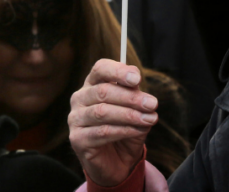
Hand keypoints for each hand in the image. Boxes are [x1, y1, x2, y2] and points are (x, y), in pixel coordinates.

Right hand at [69, 60, 157, 186]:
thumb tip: (137, 84)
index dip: (118, 71)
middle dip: (131, 98)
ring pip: (102, 112)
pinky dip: (124, 130)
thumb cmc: (126, 127)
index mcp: (93, 84)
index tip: (137, 79)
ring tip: (150, 119)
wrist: (118, 160)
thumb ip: (135, 93)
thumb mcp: (135, 107)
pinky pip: (102, 132)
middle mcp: (80, 98)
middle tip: (153, 104)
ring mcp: (75, 119)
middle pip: (103, 91)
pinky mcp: (77, 139)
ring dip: (130, 115)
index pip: (101, 69)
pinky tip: (138, 130)